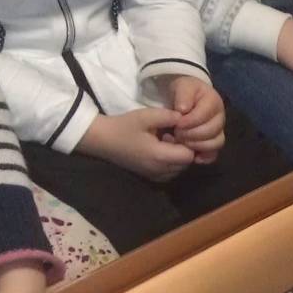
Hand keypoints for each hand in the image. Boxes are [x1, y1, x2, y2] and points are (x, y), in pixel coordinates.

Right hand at [78, 108, 195, 181]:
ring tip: (164, 140)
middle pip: (187, 163)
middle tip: (172, 134)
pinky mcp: (151, 177)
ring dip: (177, 155)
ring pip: (180, 168)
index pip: (189, 155)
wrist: (102, 140)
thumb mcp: (146, 116)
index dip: (189, 142)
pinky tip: (160, 149)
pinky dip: (170, 162)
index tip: (180, 131)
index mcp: (160, 156)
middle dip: (184, 148)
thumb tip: (186, 118)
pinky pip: (171, 172)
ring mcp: (156, 176)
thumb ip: (169, 116)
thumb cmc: (124, 126)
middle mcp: (161, 171)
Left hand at [166, 76, 225, 163]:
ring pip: (216, 143)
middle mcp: (220, 118)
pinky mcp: (214, 143)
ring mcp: (219, 132)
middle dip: (191, 134)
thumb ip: (183, 94)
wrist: (185, 98)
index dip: (189, 121)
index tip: (176, 123)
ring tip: (183, 141)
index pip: (204, 115)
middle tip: (177, 133)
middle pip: (212, 131)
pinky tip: (193, 156)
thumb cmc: (184, 92)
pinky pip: (214, 154)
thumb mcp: (182, 86)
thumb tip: (183, 110)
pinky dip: (204, 157)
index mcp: (214, 102)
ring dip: (197, 145)